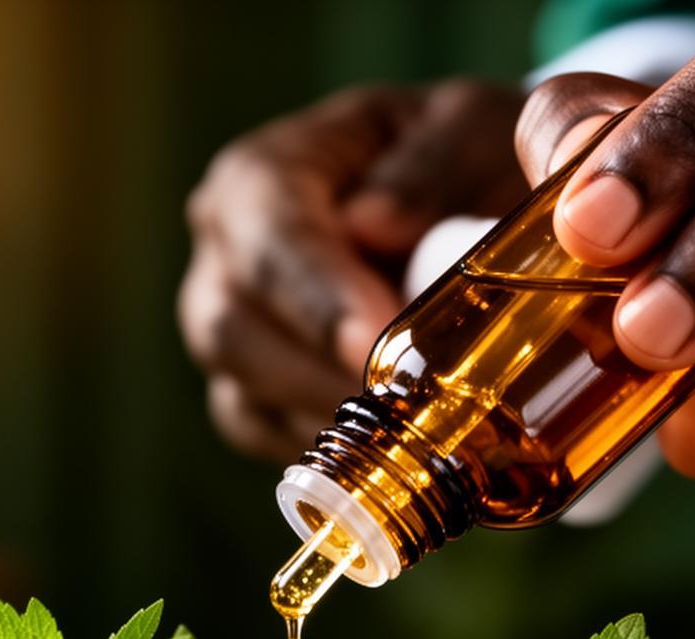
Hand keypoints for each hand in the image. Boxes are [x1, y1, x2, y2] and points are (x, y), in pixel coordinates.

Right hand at [181, 80, 525, 460]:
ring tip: (412, 438)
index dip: (315, 295)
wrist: (469, 201)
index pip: (267, 235)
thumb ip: (433, 164)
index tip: (373, 344)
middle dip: (319, 377)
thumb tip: (376, 224)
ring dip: (329, 424)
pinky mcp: (253, 391)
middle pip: (231, 328)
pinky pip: (270, 438)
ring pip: (244, 394)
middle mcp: (223, 254)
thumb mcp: (470, 127)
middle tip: (406, 413)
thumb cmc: (464, 157)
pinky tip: (393, 454)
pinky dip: (330, 455)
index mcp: (262, 175)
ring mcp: (230, 329)